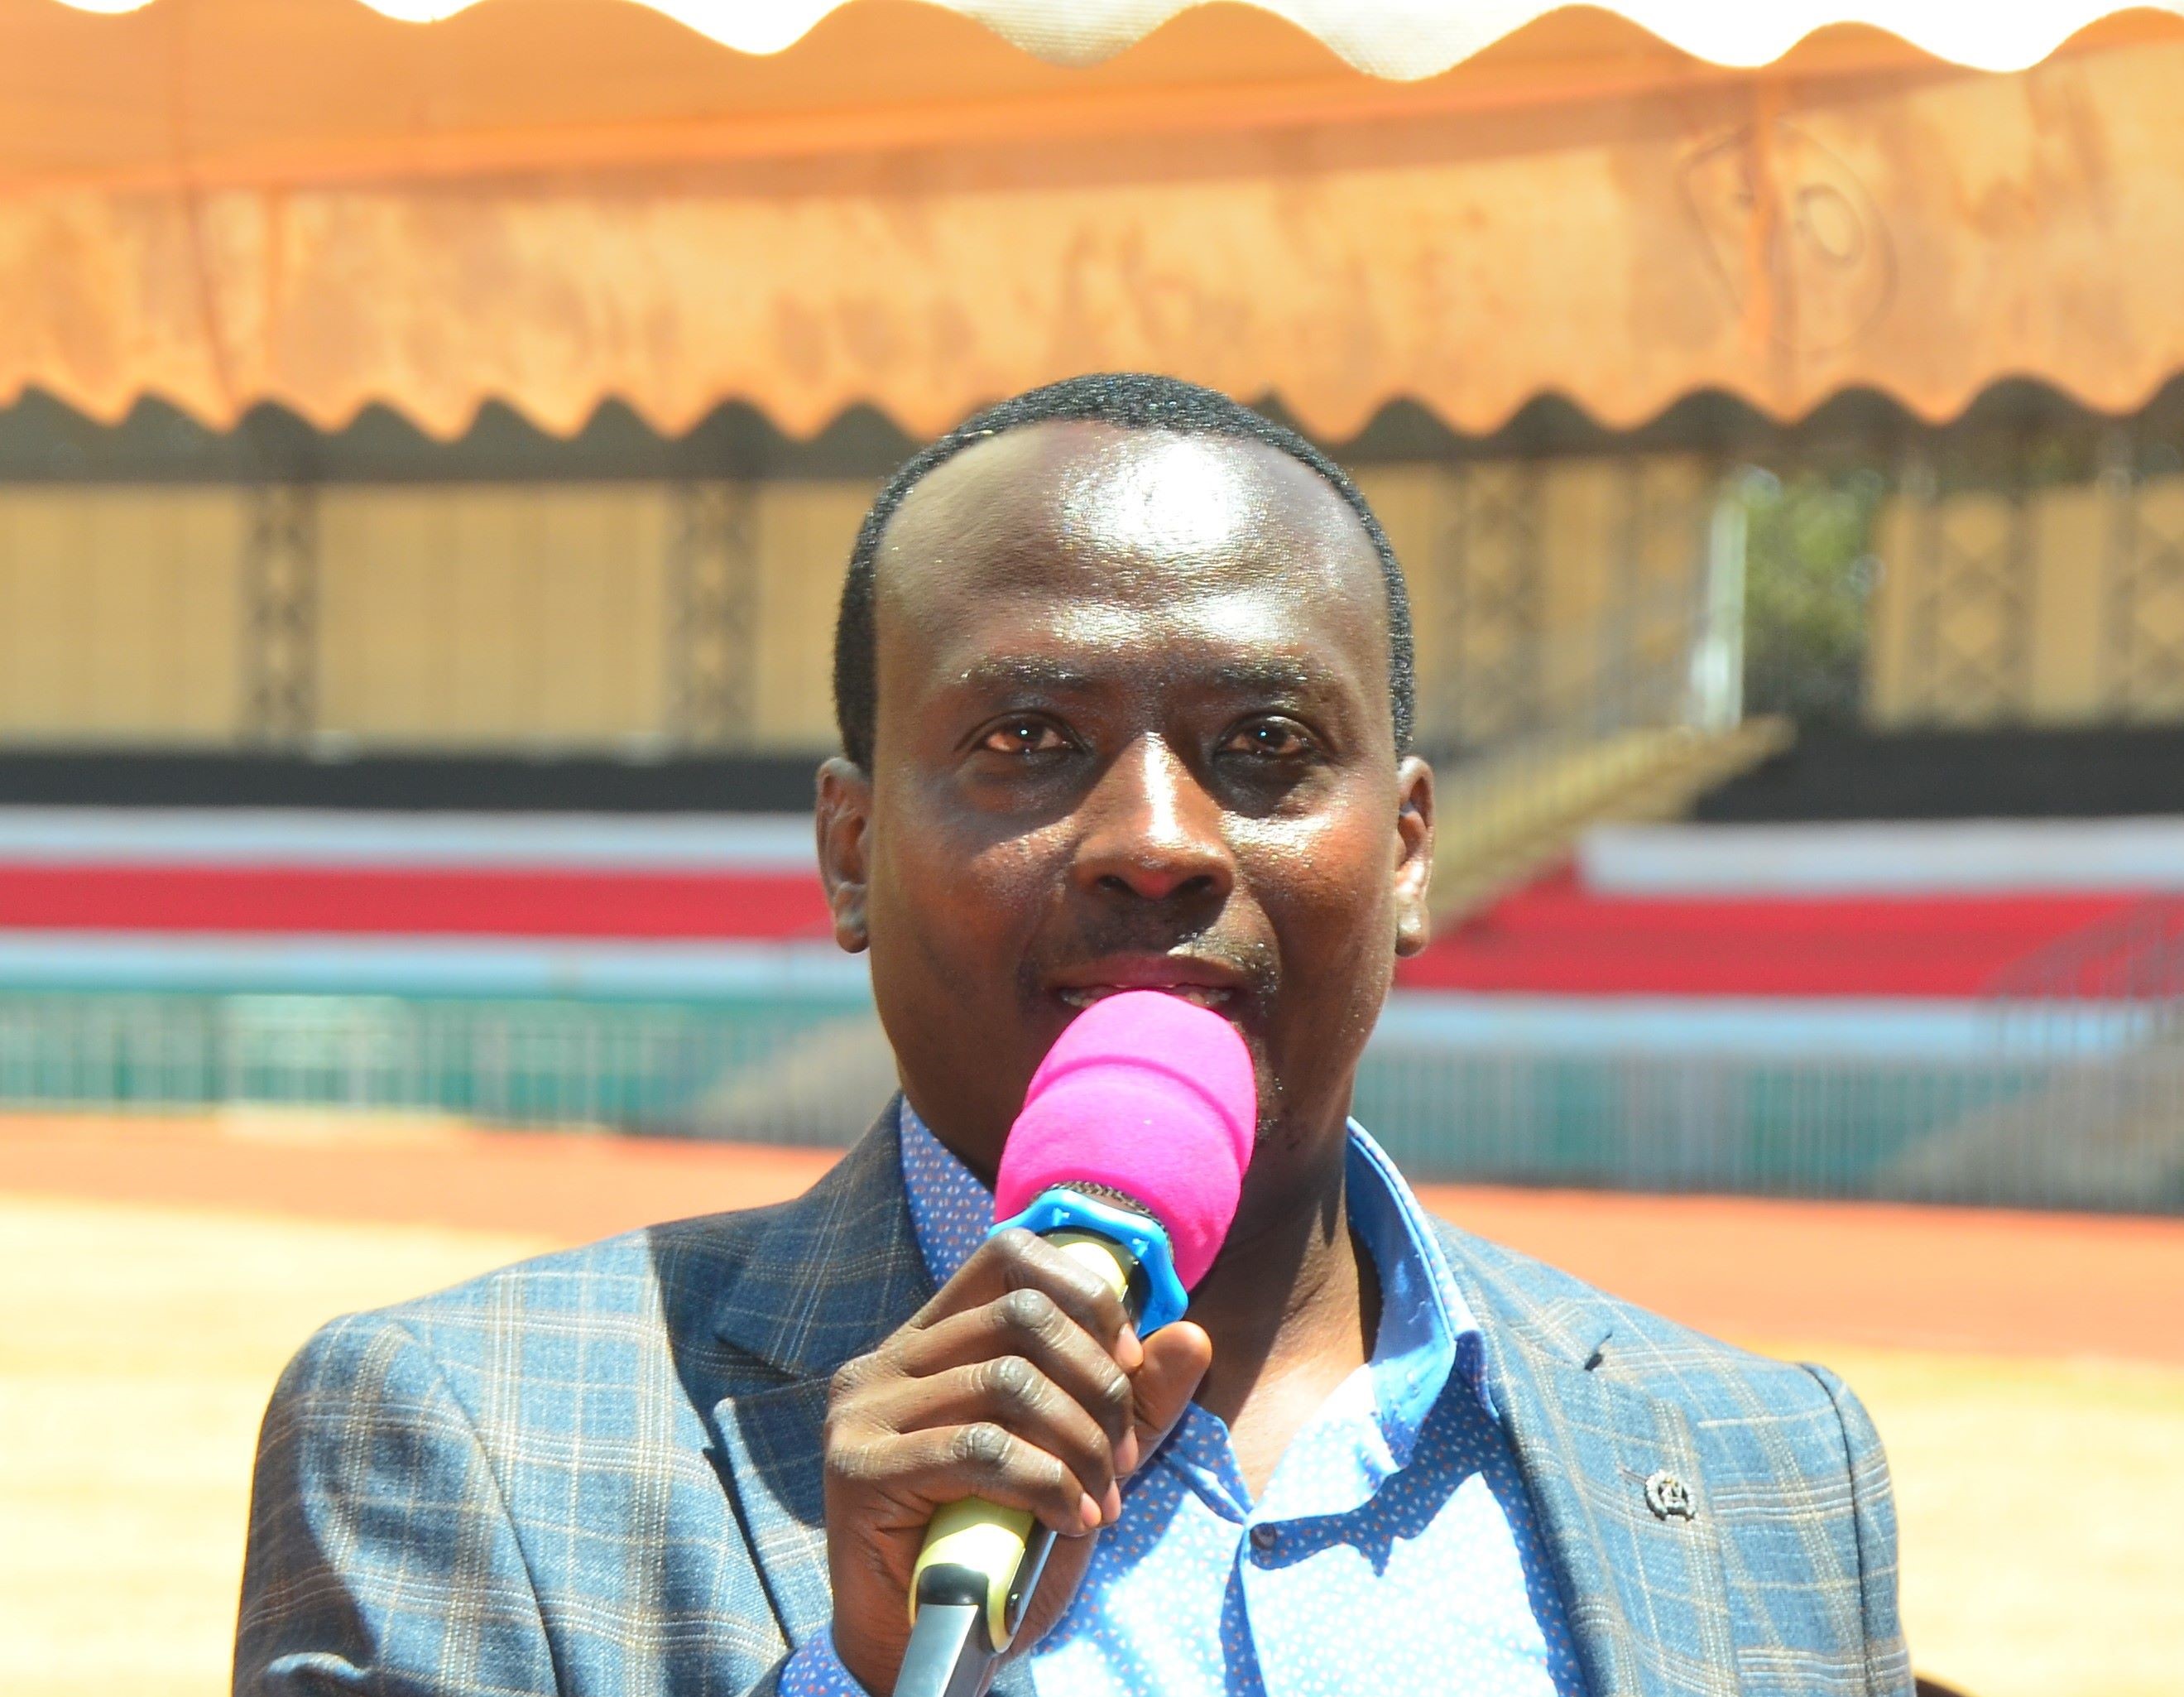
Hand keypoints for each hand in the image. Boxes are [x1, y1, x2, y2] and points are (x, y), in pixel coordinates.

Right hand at [820, 1226, 1211, 1693]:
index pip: (1009, 1256)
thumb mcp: (1085, 1461)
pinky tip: (1070, 1521)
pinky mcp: (860, 1469)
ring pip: (1008, 1379)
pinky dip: (1047, 1483)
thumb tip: (1192, 1336)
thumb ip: (1135, 1403)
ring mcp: (864, 1412)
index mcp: (930, 1342)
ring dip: (1080, 1443)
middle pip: (1022, 1315)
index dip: (1085, 1298)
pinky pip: (981, 1448)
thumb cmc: (1002, 1547)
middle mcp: (886, 1361)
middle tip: (1121, 1459)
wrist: (931, 1646)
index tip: (1128, 1365)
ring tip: (1098, 1500)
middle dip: (1098, 1384)